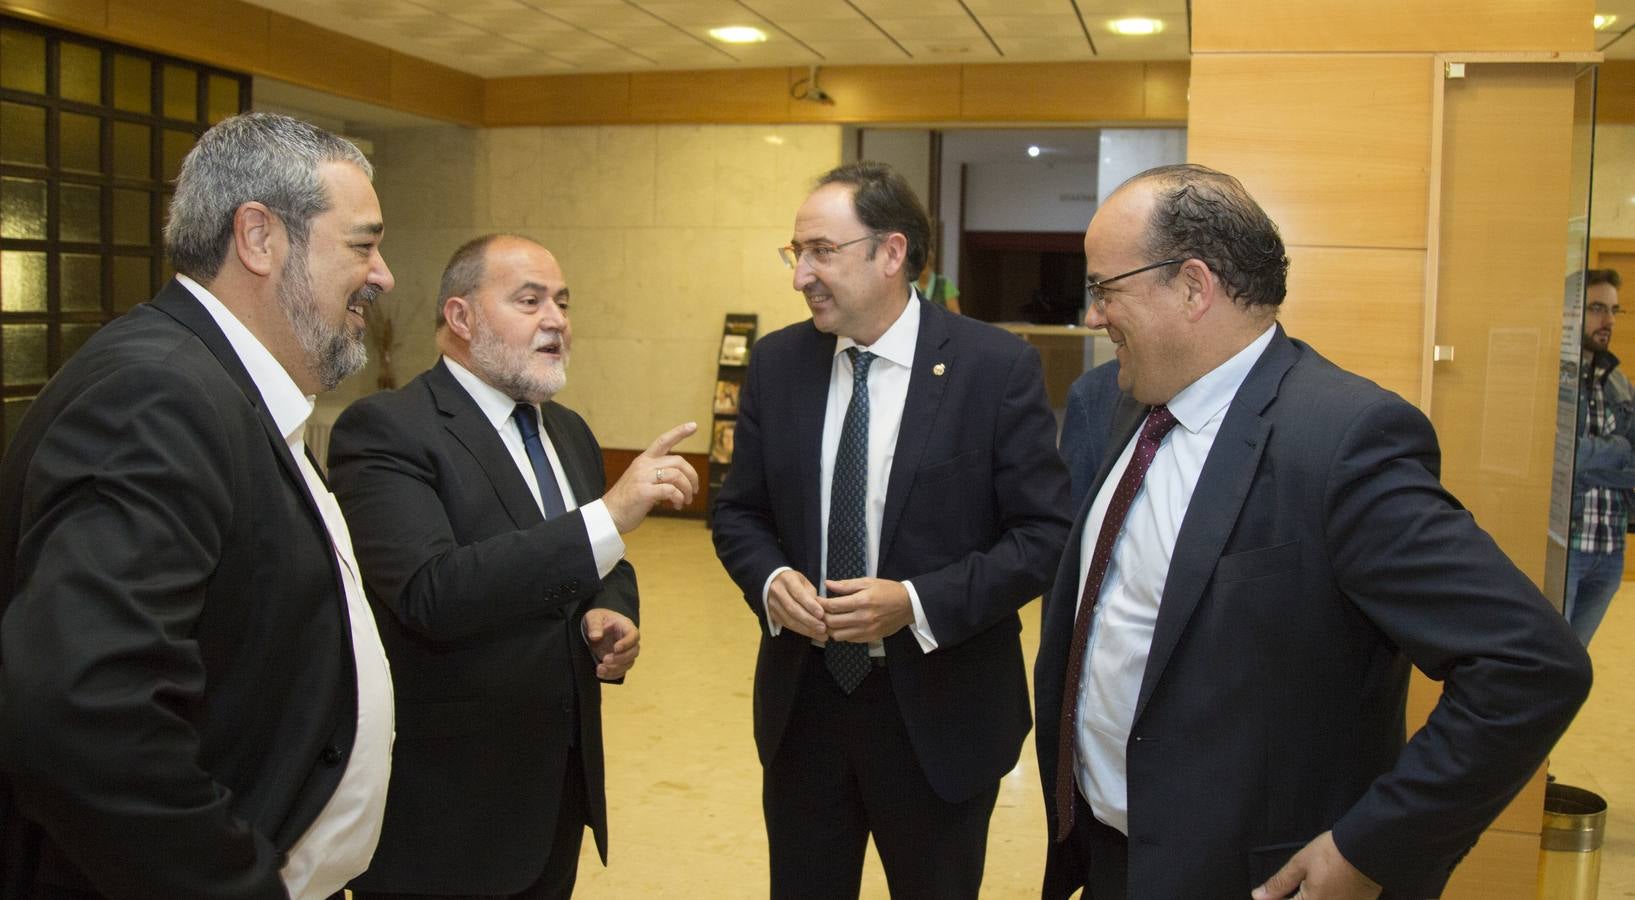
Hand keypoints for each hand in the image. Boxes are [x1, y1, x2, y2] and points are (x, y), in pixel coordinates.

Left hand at [583, 608, 639, 679]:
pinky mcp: (619, 662)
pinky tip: (600, 674)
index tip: (616, 648)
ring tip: (599, 669)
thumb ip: (594, 625)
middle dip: (620, 658)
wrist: (596, 628)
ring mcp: (625, 653)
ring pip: (628, 664)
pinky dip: (611, 675)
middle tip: (605, 659)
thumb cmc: (598, 619)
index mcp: (626, 627)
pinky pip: (620, 672)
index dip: (627, 643)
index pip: (634, 635)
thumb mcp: (593, 617)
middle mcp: (629, 641)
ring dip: (615, 669)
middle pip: (634, 652)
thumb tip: (596, 637)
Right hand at [604, 422, 699, 532]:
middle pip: (678, 462)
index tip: (693, 425)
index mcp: (643, 460)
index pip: (663, 441)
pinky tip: (676, 505)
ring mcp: (643, 478)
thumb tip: (680, 482)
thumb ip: (658, 476)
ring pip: (677, 476)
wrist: (608, 516)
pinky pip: (671, 491)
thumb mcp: (642, 481)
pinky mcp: (644, 492)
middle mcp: (643, 465)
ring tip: (685, 501)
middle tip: (693, 491)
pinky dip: (679, 498)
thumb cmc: (627, 501)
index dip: (679, 432)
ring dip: (686, 490)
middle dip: (692, 476)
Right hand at [767, 570, 826, 642]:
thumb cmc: (795, 583)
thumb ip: (812, 595)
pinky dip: (801, 631)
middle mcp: (777, 592)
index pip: (798, 594)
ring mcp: (773, 604)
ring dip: (806, 629)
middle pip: (793, 609)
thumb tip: (821, 611)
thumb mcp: (805, 582)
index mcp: (787, 580)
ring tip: (821, 634)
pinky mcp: (773, 615)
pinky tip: (812, 634)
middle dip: (809, 620)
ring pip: (789, 620)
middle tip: (823, 628)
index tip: (821, 614)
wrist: (775, 583)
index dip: (810, 605)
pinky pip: (787, 625)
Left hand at [821, 578, 912, 643]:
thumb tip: (827, 584)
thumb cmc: (887, 590)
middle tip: (819, 611)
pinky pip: (849, 639)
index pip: (833, 606)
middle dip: (821, 617)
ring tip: (829, 619)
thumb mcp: (868, 582)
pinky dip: (841, 633)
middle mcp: (863, 618)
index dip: (820, 603)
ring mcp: (867, 630)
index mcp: (862, 601)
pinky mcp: (870, 638)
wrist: (908, 605)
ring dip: (830, 628)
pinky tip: (841, 625)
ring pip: (838, 635)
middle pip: (832, 622)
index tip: (816, 600)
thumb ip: (846, 585)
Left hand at [1251, 831, 1380, 899]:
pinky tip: (1325, 888)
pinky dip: (1324, 897)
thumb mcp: (1301, 863)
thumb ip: (1279, 883)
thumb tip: (1258, 896)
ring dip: (1307, 896)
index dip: (1273, 899)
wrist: (1369, 849)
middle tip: (1288, 889)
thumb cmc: (1334, 853)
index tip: (1266, 894)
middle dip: (1290, 897)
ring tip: (1310, 884)